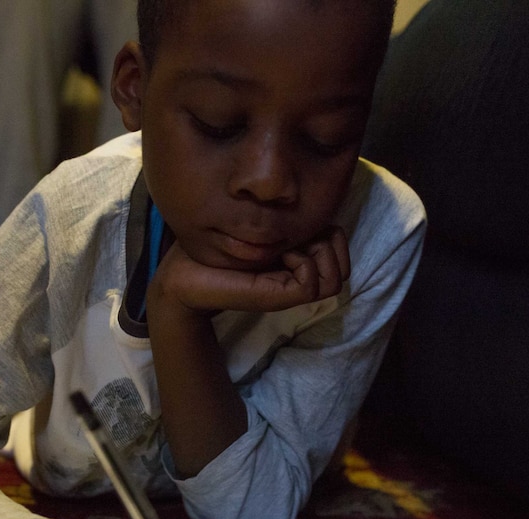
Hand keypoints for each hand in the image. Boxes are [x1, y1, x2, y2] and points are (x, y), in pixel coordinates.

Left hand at [150, 226, 350, 314]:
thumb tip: (314, 211)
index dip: (329, 230)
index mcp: (294, 259)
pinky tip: (282, 255)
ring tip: (289, 248)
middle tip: (294, 237)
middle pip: (344, 265)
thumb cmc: (216, 244)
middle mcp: (296, 277)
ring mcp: (290, 290)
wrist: (184, 274)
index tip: (296, 223)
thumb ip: (286, 220)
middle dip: (330, 242)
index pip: (339, 245)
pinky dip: (306, 265)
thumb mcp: (258, 225)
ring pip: (337, 278)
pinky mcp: (278, 297)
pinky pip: (315, 284)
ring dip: (320, 254)